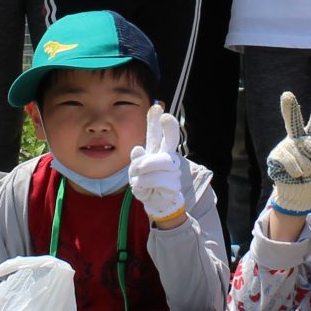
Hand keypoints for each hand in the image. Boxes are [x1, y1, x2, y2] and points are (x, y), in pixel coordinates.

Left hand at [125, 104, 188, 224]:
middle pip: (170, 140)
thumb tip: (137, 149)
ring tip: (138, 178)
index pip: (156, 134)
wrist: (157, 203)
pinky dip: (145, 184)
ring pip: (155, 162)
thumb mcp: (136, 170)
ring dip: (142, 171)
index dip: (156, 121)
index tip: (157, 107)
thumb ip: (137, 159)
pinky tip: (146, 188)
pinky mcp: (173, 183)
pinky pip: (154, 179)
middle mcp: (167, 157)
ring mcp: (172, 170)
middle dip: (168, 127)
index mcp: (157, 151)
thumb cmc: (147, 183)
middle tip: (166, 118)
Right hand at [265, 91, 310, 216]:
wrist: (301, 195)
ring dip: (306, 167)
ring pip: (298, 151)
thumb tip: (297, 143)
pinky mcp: (275, 157)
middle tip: (287, 95)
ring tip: (303, 173)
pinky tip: (294, 175)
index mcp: (310, 139)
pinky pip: (290, 160)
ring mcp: (284, 147)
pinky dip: (296, 171)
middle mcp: (296, 140)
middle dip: (290, 108)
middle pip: (293, 121)